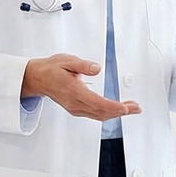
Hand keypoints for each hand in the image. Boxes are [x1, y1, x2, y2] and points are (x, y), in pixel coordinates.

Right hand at [22, 54, 139, 120]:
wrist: (38, 79)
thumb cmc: (52, 69)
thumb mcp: (67, 60)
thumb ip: (83, 65)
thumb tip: (97, 68)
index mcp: (74, 91)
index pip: (97, 103)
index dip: (113, 107)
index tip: (126, 107)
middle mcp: (75, 103)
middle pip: (102, 112)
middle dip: (121, 111)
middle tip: (137, 108)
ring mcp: (75, 108)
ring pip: (100, 115)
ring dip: (117, 113)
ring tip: (132, 108)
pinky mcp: (76, 109)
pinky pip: (95, 115)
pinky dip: (109, 113)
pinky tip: (117, 109)